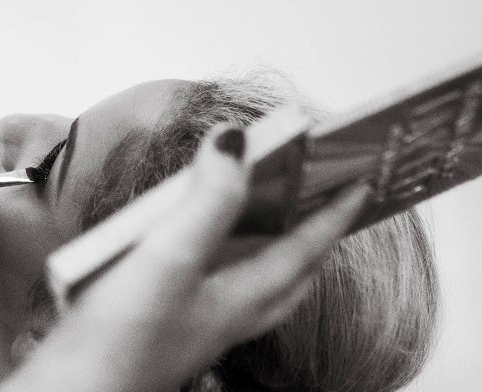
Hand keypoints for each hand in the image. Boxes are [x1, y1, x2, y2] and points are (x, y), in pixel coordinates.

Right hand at [1, 125, 369, 391]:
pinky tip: (199, 251)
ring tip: (276, 222)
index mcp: (240, 298)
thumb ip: (206, 200)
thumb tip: (237, 142)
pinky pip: (217, 289)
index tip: (362, 184)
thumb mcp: (169, 257)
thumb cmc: (119, 340)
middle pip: (291, 275)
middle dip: (315, 239)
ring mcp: (197, 326)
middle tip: (329, 205)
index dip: (334, 214)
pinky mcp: (164, 329)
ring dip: (276, 253)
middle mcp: (226, 316)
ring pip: (256, 287)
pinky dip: (227, 263)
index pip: (305, 249)